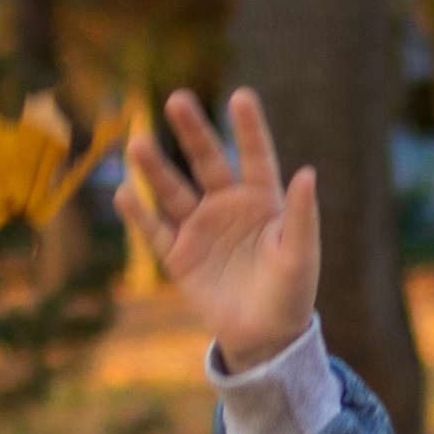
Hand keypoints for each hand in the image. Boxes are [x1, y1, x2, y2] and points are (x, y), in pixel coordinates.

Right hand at [118, 87, 320, 369]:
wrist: (265, 336)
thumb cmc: (291, 292)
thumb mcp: (300, 254)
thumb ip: (302, 215)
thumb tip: (308, 173)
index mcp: (262, 200)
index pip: (255, 157)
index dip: (248, 129)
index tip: (241, 97)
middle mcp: (227, 206)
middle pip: (207, 161)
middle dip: (192, 132)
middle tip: (178, 98)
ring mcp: (200, 228)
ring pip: (174, 190)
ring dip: (156, 169)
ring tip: (138, 143)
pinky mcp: (179, 256)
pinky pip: (156, 231)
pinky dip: (139, 215)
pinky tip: (125, 194)